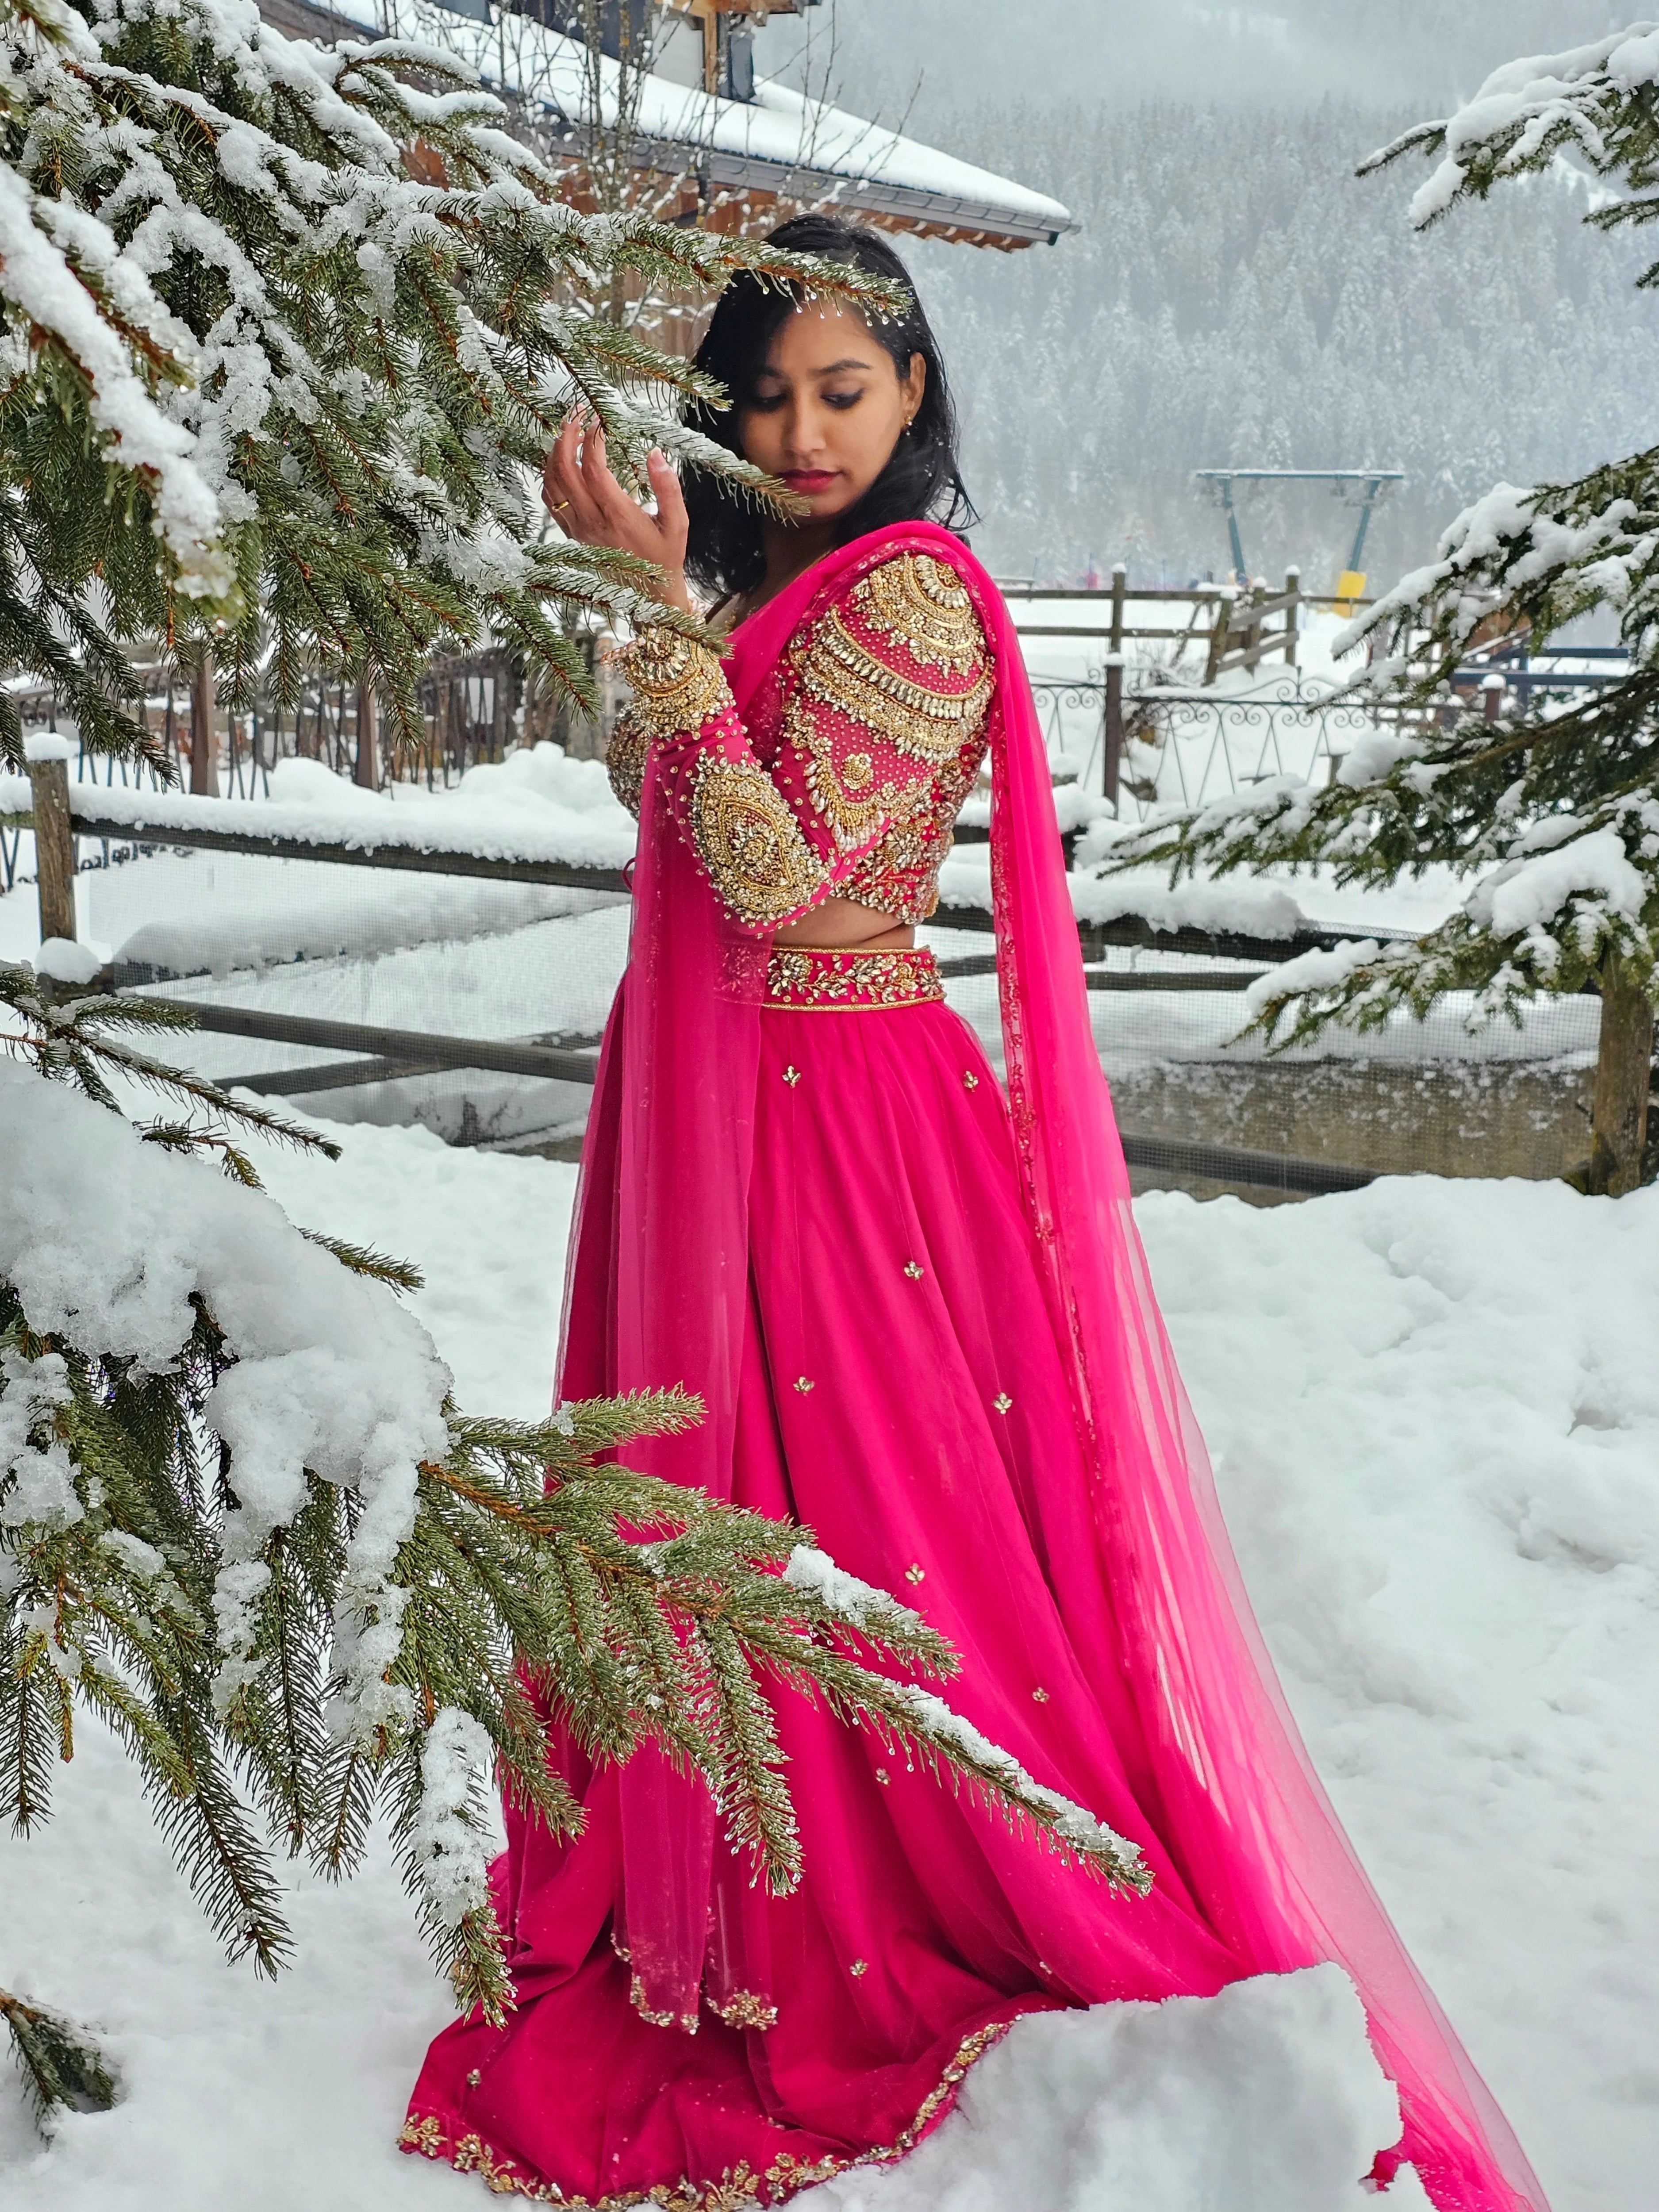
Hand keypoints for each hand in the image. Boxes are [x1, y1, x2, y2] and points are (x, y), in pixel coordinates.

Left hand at [543, 413, 692, 614]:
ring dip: (554, 453)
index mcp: (618, 515)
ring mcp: (578, 529)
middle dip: (566, 436)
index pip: (593, 467)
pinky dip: (549, 476)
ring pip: (552, 483)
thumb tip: (655, 453)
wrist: (650, 594)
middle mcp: (592, 522)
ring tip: (566, 433)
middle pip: (564, 470)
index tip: (600, 421)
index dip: (592, 439)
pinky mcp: (573, 535)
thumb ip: (668, 487)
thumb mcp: (678, 523)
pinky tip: (560, 462)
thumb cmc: (666, 556)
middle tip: (576, 416)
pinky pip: (551, 500)